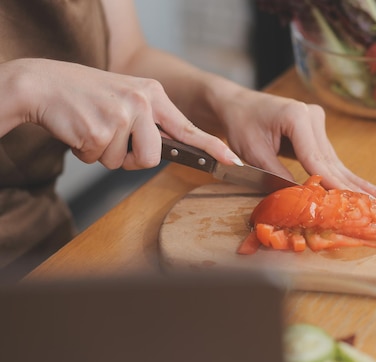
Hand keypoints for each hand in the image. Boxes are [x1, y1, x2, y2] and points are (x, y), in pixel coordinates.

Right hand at [4, 58, 240, 169]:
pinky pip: (100, 160)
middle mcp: (142, 102)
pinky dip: (86, 153)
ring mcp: (122, 115)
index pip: (187, 127)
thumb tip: (164, 150)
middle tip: (112, 140)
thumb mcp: (126, 98)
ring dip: (106, 155)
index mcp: (152, 94)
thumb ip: (149, 121)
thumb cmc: (85, 95)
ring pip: (124, 163)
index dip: (211, 147)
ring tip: (93, 128)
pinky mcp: (101, 130)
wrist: (42, 83)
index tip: (232, 160)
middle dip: (132, 159)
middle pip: (153, 158)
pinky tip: (80, 130)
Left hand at [215, 88, 375, 196]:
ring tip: (373, 197)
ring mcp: (316, 121)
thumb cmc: (241, 124)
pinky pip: (327, 156)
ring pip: (333, 159)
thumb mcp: (254, 152)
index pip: (315, 157)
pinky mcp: (315, 130)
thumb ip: (277, 175)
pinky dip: (340, 173)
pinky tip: (360, 185)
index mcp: (296, 116)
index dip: (331, 182)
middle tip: (370, 203)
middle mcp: (311, 115)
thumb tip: (300, 197)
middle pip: (330, 159)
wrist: (236, 104)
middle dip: (348, 184)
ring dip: (350, 180)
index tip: (346, 200)